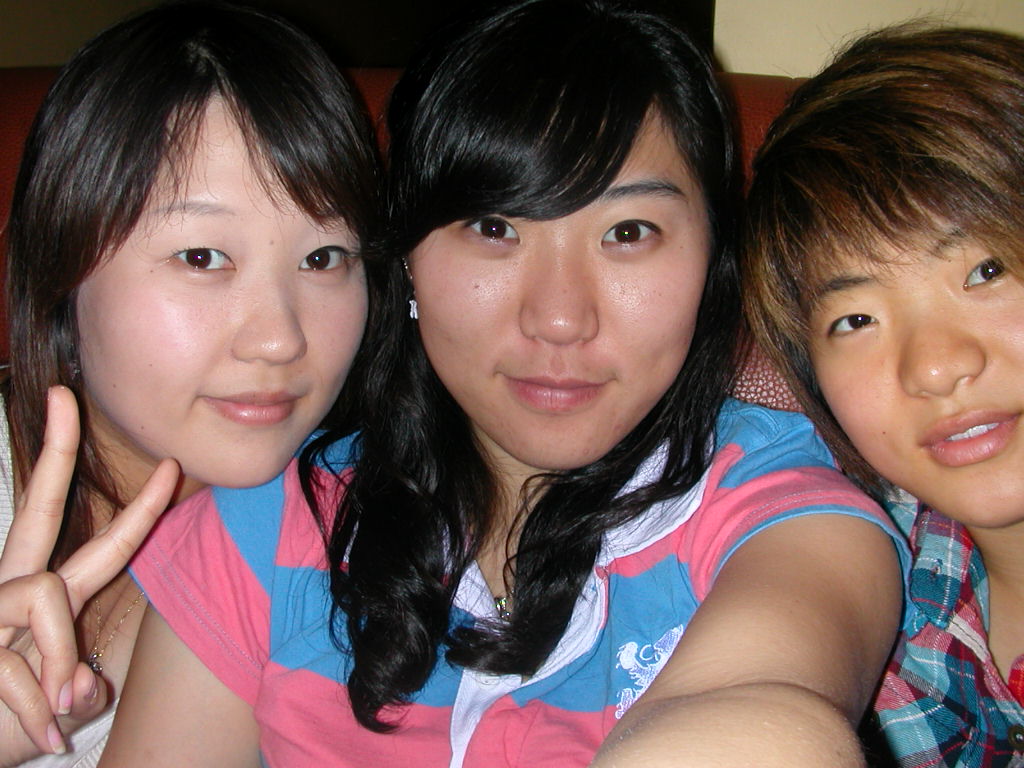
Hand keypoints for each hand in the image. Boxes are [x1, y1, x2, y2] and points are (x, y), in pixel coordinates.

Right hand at [0, 386, 177, 760]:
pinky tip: (40, 737)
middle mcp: (12, 591)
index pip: (99, 543)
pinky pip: (16, 663)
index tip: (171, 466)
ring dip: (58, 661)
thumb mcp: (60, 709)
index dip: (140, 509)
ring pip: (46, 595)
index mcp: (45, 599)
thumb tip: (85, 685)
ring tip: (55, 715)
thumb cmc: (6, 729)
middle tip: (64, 395)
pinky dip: (36, 710)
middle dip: (55, 452)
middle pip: (40, 510)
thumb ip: (78, 689)